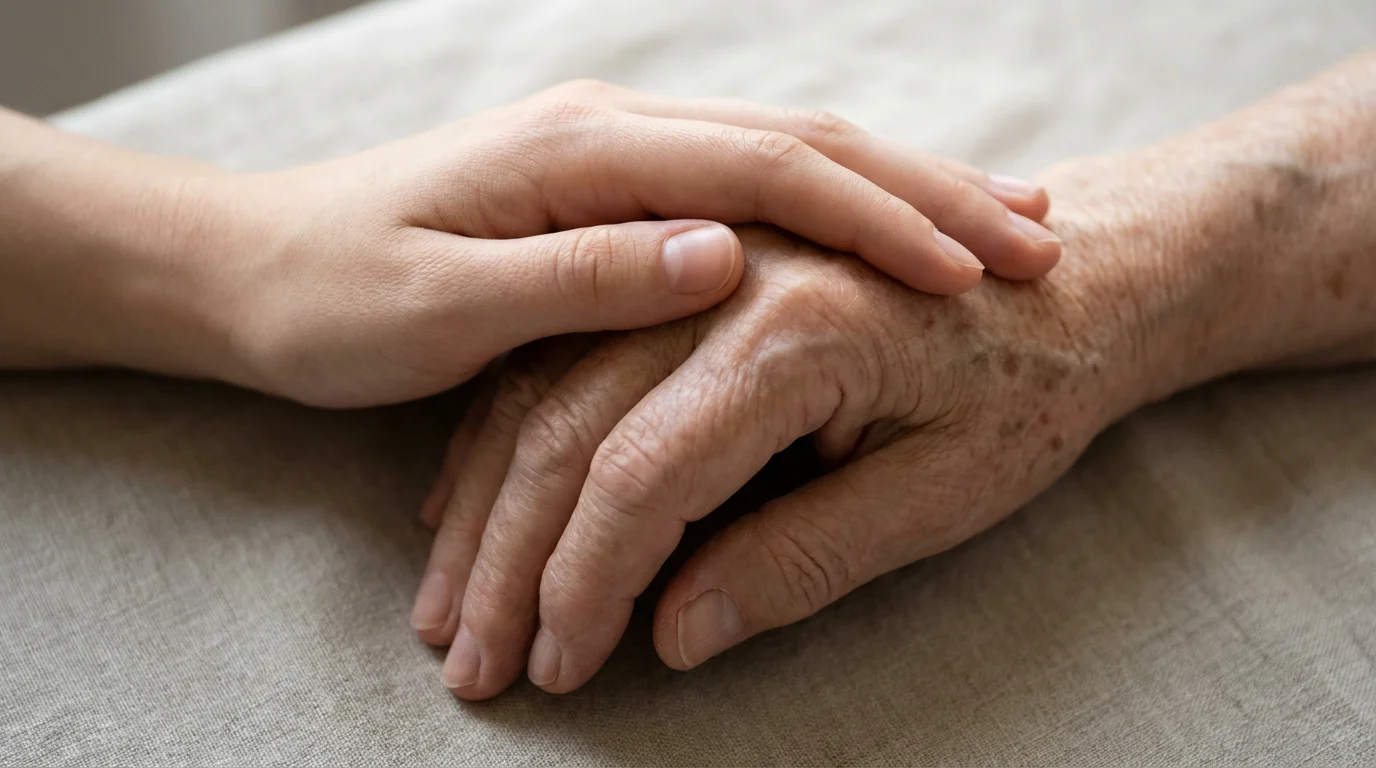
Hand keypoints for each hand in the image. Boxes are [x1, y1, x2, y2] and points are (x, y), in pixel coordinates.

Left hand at [148, 81, 1058, 406]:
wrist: (252, 269)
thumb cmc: (333, 297)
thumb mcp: (442, 303)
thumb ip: (582, 275)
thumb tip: (716, 255)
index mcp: (584, 155)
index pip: (766, 167)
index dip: (880, 213)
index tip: (980, 265)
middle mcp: (615, 137)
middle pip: (804, 145)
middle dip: (925, 191)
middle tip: (1038, 238)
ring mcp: (617, 162)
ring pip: (791, 163)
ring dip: (898, 197)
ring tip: (999, 234)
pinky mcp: (612, 201)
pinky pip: (750, 198)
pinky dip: (833, 218)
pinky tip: (886, 243)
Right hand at [413, 194, 1137, 697]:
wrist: (1082, 277)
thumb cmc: (1030, 391)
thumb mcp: (940, 496)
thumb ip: (805, 559)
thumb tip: (678, 632)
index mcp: (797, 331)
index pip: (642, 472)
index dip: (586, 584)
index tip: (561, 666)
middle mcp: (729, 279)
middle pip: (569, 426)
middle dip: (512, 560)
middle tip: (478, 664)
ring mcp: (704, 267)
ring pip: (548, 386)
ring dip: (489, 503)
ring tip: (450, 604)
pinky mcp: (693, 277)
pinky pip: (567, 349)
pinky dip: (511, 437)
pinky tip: (473, 499)